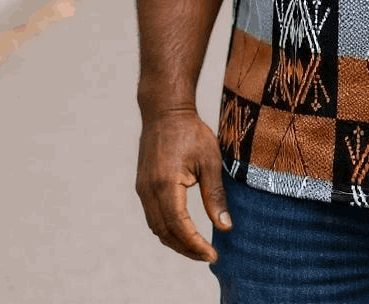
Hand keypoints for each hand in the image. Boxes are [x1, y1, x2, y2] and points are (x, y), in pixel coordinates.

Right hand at [135, 108, 231, 261]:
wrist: (165, 111)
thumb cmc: (191, 132)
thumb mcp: (210, 161)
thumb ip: (215, 195)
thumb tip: (225, 227)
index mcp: (165, 185)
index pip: (179, 226)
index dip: (195, 245)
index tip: (213, 255)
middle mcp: (149, 191)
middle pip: (165, 233)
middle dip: (186, 249)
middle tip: (208, 256)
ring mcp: (143, 190)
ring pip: (156, 227)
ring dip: (176, 241)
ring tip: (198, 249)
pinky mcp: (143, 186)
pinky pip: (152, 216)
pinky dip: (167, 229)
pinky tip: (183, 231)